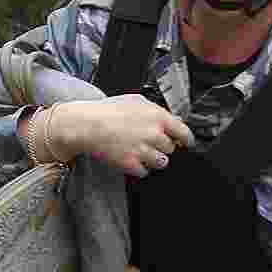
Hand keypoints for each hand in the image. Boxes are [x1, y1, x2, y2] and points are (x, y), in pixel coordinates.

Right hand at [51, 96, 193, 176]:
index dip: (185, 140)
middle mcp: (154, 134)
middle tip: (147, 142)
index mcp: (158, 116)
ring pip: (161, 162)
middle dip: (161, 147)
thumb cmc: (107, 110)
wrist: (86, 124)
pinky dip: (138, 168)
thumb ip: (156, 110)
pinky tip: (130, 158)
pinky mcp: (131, 164)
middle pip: (171, 149)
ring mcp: (143, 150)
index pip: (184, 133)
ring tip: (139, 151)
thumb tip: (172, 118)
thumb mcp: (135, 100)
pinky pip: (144, 172)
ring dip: (152, 159)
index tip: (185, 143)